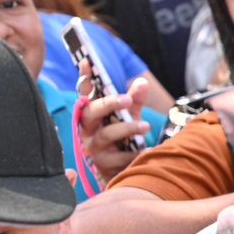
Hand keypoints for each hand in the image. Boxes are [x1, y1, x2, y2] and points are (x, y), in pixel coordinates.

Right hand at [75, 62, 150, 182]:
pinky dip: (135, 153)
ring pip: (106, 135)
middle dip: (108, 104)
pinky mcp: (104, 165)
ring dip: (126, 129)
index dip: (84, 78)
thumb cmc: (124, 139)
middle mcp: (88, 129)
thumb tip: (141, 82)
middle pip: (91, 112)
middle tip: (126, 99)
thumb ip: (135, 100)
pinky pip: (120, 157)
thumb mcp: (130, 117)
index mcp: (92, 114)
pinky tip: (149, 151)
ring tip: (145, 126)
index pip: (85, 93)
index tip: (87, 61)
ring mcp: (94, 148)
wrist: (123, 171)